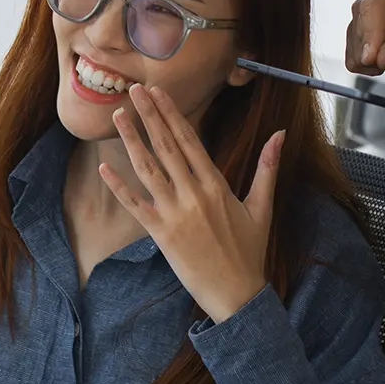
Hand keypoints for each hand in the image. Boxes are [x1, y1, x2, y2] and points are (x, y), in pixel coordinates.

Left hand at [102, 86, 277, 324]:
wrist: (236, 294)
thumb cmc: (249, 251)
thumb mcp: (262, 207)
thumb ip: (267, 167)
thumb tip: (280, 133)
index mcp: (216, 185)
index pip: (190, 140)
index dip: (172, 114)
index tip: (159, 92)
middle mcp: (193, 194)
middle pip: (166, 146)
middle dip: (149, 115)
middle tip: (135, 89)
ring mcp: (175, 214)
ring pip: (148, 169)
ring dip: (131, 140)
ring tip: (118, 115)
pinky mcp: (160, 234)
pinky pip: (135, 205)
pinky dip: (119, 186)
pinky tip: (105, 167)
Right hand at [345, 0, 384, 80]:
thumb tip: (382, 58)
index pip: (372, 5)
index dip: (369, 34)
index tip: (371, 58)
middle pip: (359, 22)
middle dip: (371, 48)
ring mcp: (369, 14)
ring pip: (353, 38)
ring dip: (369, 59)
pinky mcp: (365, 33)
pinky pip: (352, 52)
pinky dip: (365, 65)